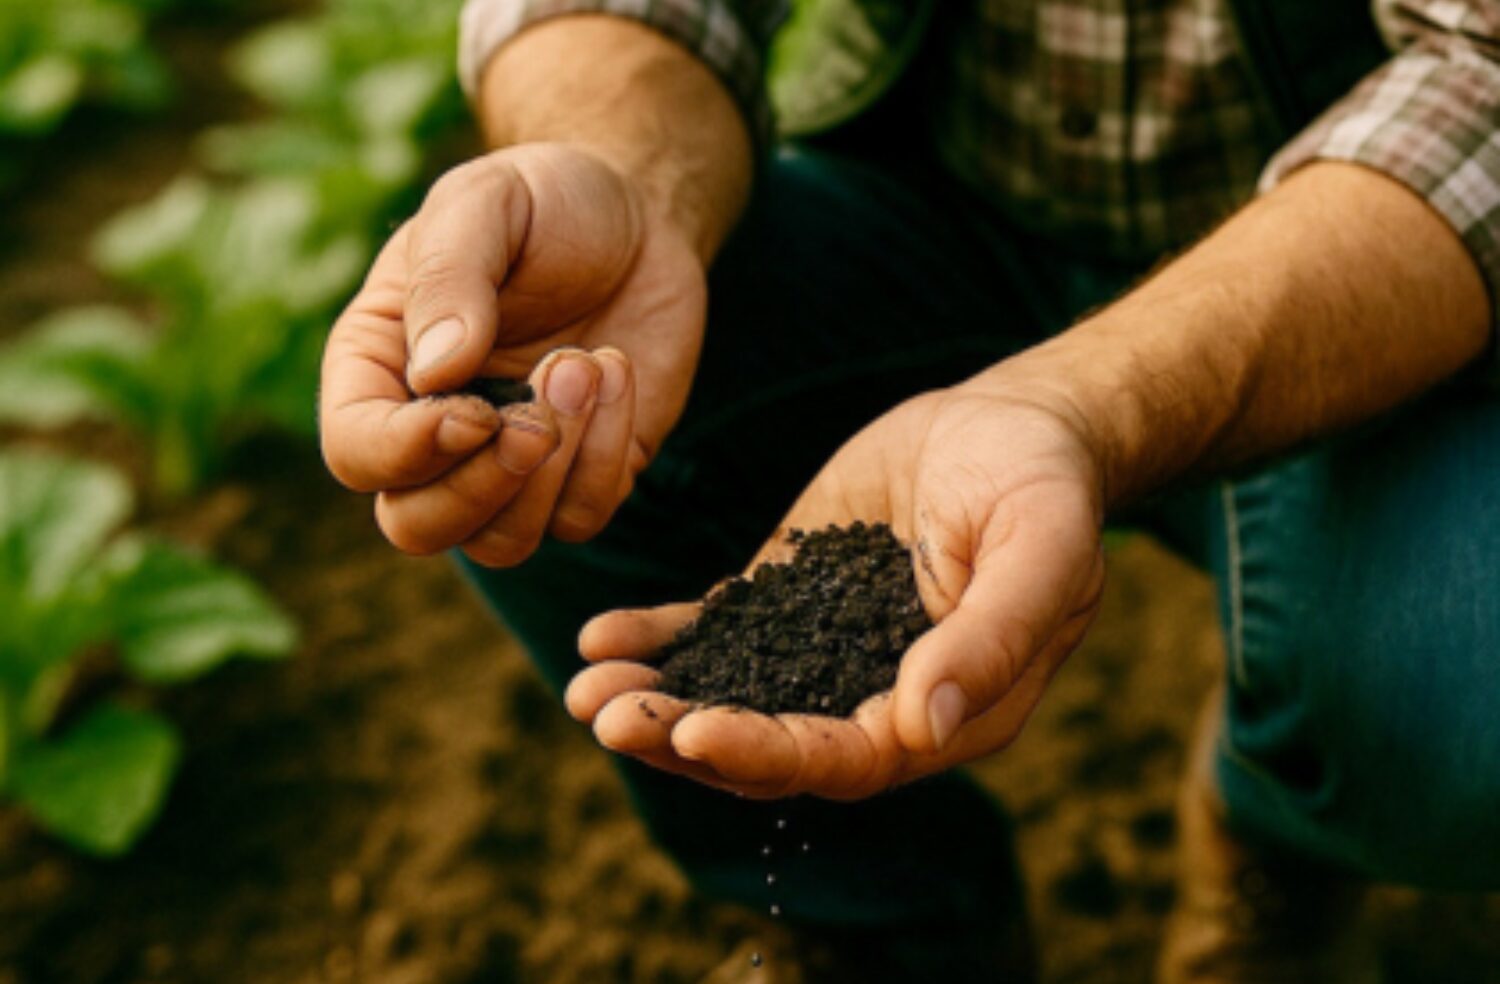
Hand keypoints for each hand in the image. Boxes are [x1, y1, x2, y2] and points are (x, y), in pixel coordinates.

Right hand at [319, 142, 707, 564]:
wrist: (636, 212)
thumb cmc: (543, 200)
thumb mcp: (486, 202)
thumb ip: (451, 275)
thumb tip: (437, 375)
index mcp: (379, 367)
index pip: (357, 453)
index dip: (406, 452)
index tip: (477, 410)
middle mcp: (432, 430)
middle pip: (417, 525)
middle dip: (483, 485)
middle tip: (539, 415)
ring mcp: (507, 461)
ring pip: (501, 543)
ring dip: (552, 473)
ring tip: (588, 364)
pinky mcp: (581, 473)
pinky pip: (581, 516)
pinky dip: (607, 457)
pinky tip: (617, 371)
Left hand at [566, 380, 1108, 798]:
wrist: (1012, 422)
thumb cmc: (1044, 484)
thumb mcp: (1040, 548)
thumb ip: (991, 636)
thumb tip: (925, 726)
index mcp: (943, 715)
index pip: (847, 759)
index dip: (770, 752)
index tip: (695, 732)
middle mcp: (875, 700)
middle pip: (769, 744)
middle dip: (683, 739)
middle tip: (603, 714)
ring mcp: (823, 649)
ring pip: (730, 697)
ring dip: (655, 703)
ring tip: (582, 688)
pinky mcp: (787, 598)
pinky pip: (715, 631)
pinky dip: (660, 641)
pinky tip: (600, 635)